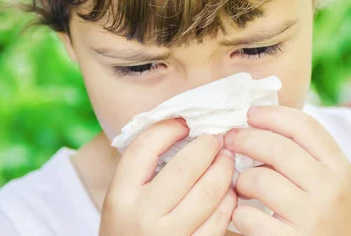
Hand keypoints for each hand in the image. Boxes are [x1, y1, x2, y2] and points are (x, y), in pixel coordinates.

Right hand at [99, 119, 236, 235]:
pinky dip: (230, 200)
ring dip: (225, 170)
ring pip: (210, 192)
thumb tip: (183, 131)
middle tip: (217, 139)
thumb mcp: (123, 201)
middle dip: (208, 146)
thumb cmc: (129, 231)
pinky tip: (229, 191)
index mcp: (120, 196)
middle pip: (185, 167)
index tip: (184, 124)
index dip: (168, 128)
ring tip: (227, 160)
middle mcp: (142, 216)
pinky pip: (221, 220)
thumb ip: (144, 171)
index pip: (144, 147)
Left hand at [224, 106, 350, 235]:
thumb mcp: (336, 185)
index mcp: (341, 169)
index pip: (305, 127)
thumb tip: (262, 127)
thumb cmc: (336, 222)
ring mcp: (311, 217)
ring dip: (240, 180)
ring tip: (241, 187)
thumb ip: (310, 159)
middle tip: (230, 141)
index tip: (251, 114)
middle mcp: (329, 189)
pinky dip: (238, 213)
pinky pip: (248, 216)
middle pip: (277, 148)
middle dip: (245, 139)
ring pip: (259, 179)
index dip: (272, 115)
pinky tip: (244, 215)